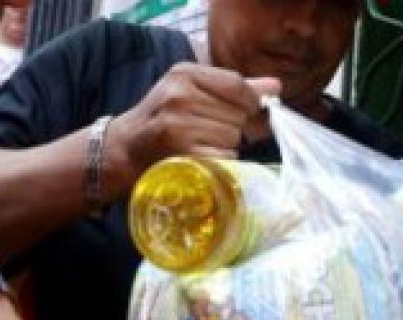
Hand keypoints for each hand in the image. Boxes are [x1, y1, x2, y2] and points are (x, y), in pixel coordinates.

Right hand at [103, 64, 280, 194]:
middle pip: (238, 113)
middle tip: (208, 132)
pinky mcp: (182, 153)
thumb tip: (277, 87)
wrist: (125, 151)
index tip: (246, 111)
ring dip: (226, 146)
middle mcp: (180, 96)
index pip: (237, 84)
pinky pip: (226, 157)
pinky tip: (202, 159)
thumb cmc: (165, 120)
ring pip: (233, 137)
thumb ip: (235, 89)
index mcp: (184, 74)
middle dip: (233, 126)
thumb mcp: (193, 92)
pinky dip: (221, 162)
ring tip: (201, 144)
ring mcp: (179, 126)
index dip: (250, 102)